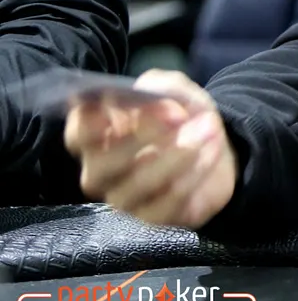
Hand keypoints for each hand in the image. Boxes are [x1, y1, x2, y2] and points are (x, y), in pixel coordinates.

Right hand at [64, 70, 235, 226]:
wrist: (217, 146)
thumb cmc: (181, 116)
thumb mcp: (174, 89)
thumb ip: (158, 84)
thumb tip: (146, 92)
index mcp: (95, 138)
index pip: (77, 135)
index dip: (97, 119)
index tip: (132, 101)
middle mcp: (101, 172)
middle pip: (102, 165)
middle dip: (144, 137)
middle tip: (180, 115)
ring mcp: (125, 197)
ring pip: (140, 184)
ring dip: (179, 153)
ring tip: (210, 127)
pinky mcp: (154, 216)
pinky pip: (170, 200)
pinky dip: (195, 172)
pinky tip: (213, 150)